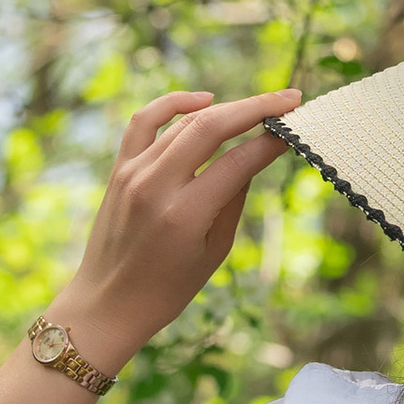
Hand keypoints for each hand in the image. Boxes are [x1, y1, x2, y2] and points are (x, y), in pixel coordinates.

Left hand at [53, 87, 302, 367]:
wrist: (106, 305)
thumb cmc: (167, 289)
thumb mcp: (214, 251)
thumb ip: (234, 199)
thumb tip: (254, 155)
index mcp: (184, 215)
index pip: (238, 161)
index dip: (272, 141)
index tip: (296, 130)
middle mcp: (155, 186)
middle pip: (211, 126)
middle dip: (256, 107)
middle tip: (290, 99)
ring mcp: (132, 174)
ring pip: (184, 121)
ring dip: (226, 108)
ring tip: (257, 107)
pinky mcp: (119, 170)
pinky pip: (145, 121)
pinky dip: (174, 103)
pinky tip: (204, 99)